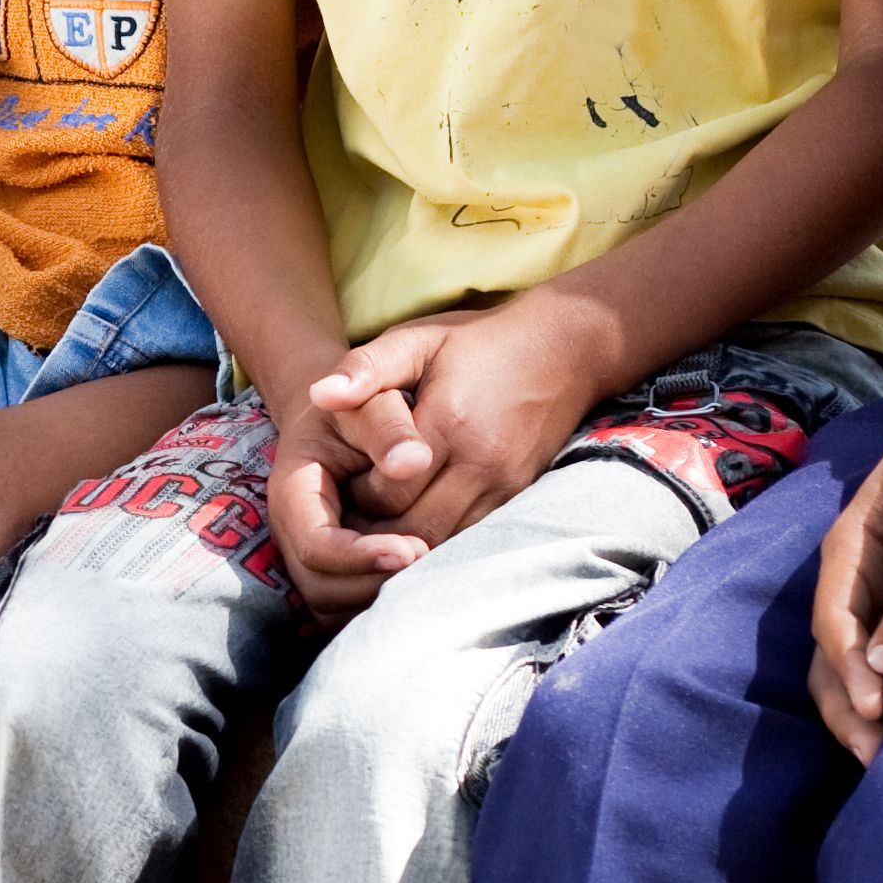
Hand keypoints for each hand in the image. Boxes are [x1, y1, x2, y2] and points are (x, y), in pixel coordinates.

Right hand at [261, 368, 419, 614]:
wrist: (350, 415)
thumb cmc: (363, 405)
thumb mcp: (372, 402)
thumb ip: (387, 426)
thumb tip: (414, 462)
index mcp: (293, 492)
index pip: (316, 546)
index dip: (361, 556)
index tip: (414, 548)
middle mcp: (294, 533)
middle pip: (321, 589)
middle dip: (372, 585)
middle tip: (428, 564)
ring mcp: (309, 557)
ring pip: (333, 608)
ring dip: (378, 600)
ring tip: (427, 575)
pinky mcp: (333, 571)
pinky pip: (348, 608)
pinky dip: (379, 604)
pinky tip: (420, 583)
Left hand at [309, 291, 617, 566]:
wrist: (564, 349)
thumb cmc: (477, 342)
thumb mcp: (416, 340)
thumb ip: (365, 367)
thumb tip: (318, 397)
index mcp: (447, 423)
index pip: (386, 491)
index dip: (356, 497)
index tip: (342, 484)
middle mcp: (479, 462)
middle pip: (414, 527)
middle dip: (377, 531)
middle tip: (352, 518)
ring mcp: (505, 484)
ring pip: (444, 541)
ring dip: (408, 542)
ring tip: (379, 526)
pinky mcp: (519, 495)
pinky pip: (471, 538)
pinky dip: (440, 540)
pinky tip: (418, 525)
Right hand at [807, 392, 882, 758]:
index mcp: (850, 549)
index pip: (836, 619)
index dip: (852, 666)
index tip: (878, 704)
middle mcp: (853, 583)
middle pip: (833, 660)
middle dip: (851, 711)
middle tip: (879, 757)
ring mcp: (874, 602)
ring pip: (854, 673)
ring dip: (868, 718)